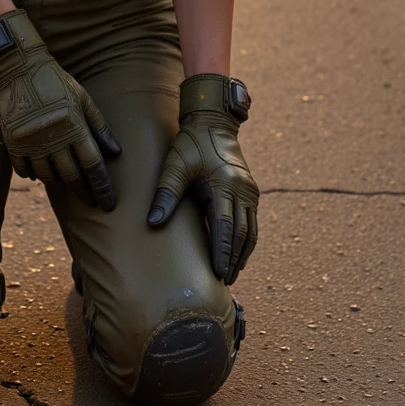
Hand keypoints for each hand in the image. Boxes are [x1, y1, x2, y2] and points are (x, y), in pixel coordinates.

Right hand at [0, 9, 121, 208]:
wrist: (18, 67)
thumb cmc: (55, 80)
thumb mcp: (83, 98)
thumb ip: (99, 126)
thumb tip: (115, 152)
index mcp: (74, 127)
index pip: (92, 165)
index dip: (102, 186)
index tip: (109, 203)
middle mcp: (53, 139)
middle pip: (72, 176)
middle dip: (84, 192)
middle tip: (92, 203)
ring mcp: (31, 142)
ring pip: (48, 176)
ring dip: (60, 184)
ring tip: (68, 187)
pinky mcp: (12, 141)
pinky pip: (24, 169)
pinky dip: (34, 176)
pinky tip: (40, 177)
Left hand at [147, 73, 258, 282]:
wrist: (213, 123)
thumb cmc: (190, 144)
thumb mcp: (175, 165)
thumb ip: (165, 193)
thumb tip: (152, 222)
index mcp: (225, 185)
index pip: (225, 228)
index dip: (222, 253)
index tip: (219, 274)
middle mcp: (243, 190)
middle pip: (241, 234)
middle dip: (234, 259)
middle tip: (225, 282)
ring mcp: (250, 191)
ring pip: (251, 231)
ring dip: (243, 254)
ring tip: (232, 274)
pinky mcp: (251, 191)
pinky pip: (252, 223)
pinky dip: (247, 241)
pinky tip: (239, 254)